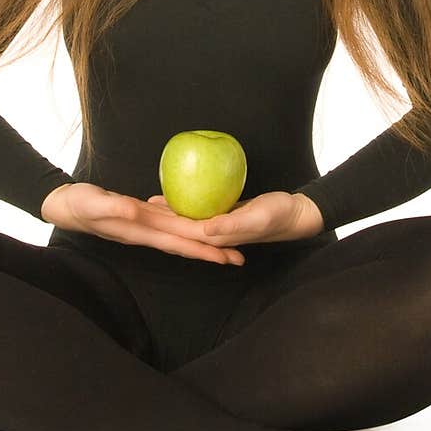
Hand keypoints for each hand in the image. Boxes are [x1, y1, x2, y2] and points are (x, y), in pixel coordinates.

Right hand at [41, 182, 246, 265]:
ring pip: (181, 236)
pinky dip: (189, 226)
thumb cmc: (77, 204)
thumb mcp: (93, 203)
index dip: (202, 250)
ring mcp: (146, 226)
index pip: (178, 242)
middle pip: (186, 244)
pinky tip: (200, 223)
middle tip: (240, 257)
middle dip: (212, 251)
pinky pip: (172, 224)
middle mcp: (148, 232)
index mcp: (140, 230)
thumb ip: (112, 206)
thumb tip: (133, 210)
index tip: (225, 256)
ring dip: (204, 243)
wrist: (65, 205)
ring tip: (228, 246)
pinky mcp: (143, 216)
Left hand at [146, 189, 323, 245]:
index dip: (161, 225)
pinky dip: (185, 204)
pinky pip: (198, 209)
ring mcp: (218, 225)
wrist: (296, 213)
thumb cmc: (278, 214)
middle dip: (158, 223)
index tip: (141, 218)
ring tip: (145, 206)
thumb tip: (203, 230)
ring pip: (186, 220)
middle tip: (135, 212)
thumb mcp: (255, 217)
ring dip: (168, 215)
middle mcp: (214, 233)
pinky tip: (176, 194)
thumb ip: (230, 224)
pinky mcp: (224, 214)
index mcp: (216, 236)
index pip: (181, 232)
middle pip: (179, 228)